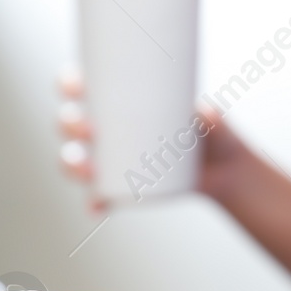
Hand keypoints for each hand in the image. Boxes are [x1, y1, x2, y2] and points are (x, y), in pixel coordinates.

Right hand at [58, 73, 251, 209]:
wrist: (222, 167)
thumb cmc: (209, 130)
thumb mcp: (212, 119)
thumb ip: (210, 115)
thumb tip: (205, 113)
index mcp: (117, 101)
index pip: (81, 86)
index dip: (68, 84)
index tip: (75, 86)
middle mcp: (104, 128)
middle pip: (69, 122)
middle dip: (68, 124)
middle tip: (88, 129)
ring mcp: (108, 159)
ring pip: (75, 159)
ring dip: (72, 164)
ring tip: (88, 168)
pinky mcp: (118, 186)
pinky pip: (98, 196)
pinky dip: (94, 202)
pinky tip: (96, 206)